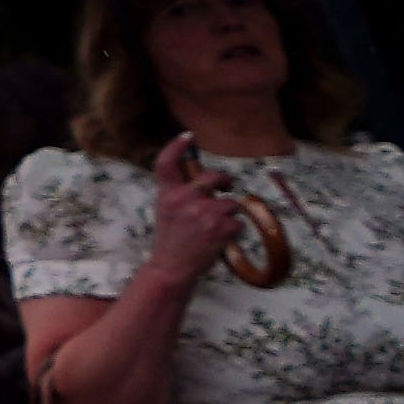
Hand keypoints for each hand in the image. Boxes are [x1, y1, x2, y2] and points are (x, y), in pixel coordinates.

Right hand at [145, 138, 249, 282]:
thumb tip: (202, 180)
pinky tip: (220, 239)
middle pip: (213, 177)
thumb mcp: (166, 211)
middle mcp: (184, 198)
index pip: (167, 163)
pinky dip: (233, 231)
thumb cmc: (170, 240)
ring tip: (217, 226)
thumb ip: (179, 193)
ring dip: (229, 213)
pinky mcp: (221, 226)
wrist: (172, 267)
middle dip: (225, 180)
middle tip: (228, 186)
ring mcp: (204, 212)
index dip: (177, 147)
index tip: (188, 136)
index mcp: (167, 194)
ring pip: (230, 202)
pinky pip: (237, 222)